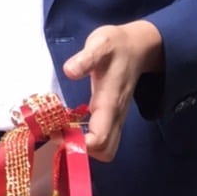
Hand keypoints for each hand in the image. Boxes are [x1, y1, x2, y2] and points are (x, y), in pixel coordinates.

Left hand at [62, 20, 162, 161]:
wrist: (139, 46)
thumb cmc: (116, 45)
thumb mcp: (100, 44)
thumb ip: (86, 57)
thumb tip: (69, 71)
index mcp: (110, 102)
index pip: (99, 139)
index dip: (78, 144)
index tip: (57, 132)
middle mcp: (116, 115)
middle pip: (105, 151)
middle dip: (81, 150)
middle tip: (57, 133)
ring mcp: (116, 117)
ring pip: (105, 148)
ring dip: (83, 146)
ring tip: (61, 129)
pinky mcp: (113, 115)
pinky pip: (103, 138)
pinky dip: (86, 139)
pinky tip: (69, 124)